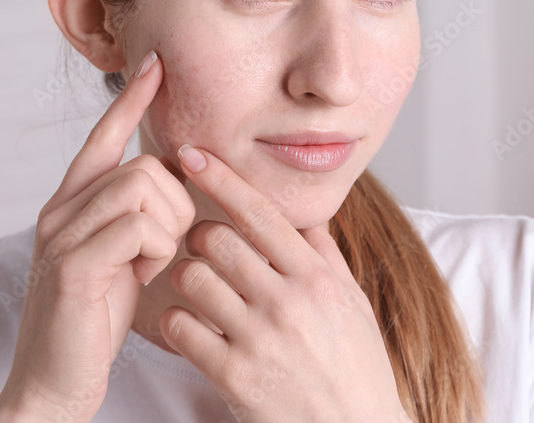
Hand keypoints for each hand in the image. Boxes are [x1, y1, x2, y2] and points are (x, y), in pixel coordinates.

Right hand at [0, 52, 195, 421]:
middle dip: (174, 205)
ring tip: (149, 263)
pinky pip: (138, 226)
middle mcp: (60, 210)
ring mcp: (62, 235)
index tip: (155, 66)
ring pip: (143, 188)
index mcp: (72, 204)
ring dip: (166, 229)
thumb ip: (135, 216)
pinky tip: (140, 276)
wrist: (54, 381)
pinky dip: (154, 250)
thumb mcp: (120, 256)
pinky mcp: (72, 265)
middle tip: (161, 247)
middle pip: (144, 166)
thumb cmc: (94, 319)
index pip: (102, 137)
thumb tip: (174, 177)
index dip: (130, 101)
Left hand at [160, 145, 409, 422]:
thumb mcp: (353, 304)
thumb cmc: (356, 369)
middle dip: (198, 237)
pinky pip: (181, 328)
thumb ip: (323, 255)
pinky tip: (190, 327)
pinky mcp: (234, 378)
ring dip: (184, 278)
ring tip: (197, 289)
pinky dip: (176, 322)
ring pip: (192, 278)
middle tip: (201, 247)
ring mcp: (260, 340)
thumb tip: (303, 214)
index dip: (221, 178)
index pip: (259, 212)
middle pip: (216, 239)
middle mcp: (289, 301)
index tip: (193, 155)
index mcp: (317, 277)